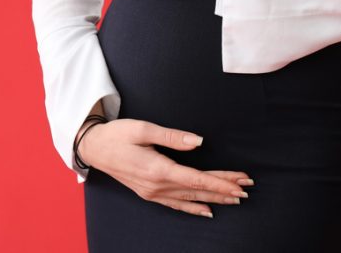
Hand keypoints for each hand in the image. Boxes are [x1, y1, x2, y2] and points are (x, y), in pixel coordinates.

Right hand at [78, 118, 253, 218]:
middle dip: (224, 189)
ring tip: (236, 199)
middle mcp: (156, 186)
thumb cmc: (117, 134)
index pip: (197, 178)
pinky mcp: (149, 193)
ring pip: (190, 198)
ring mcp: (152, 192)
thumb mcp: (143, 129)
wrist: (93, 148)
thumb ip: (172, 137)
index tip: (240, 183)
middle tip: (247, 188)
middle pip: (197, 189)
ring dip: (214, 198)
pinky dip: (193, 208)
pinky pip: (176, 204)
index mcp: (157, 169)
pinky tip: (207, 210)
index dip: (221, 182)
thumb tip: (199, 141)